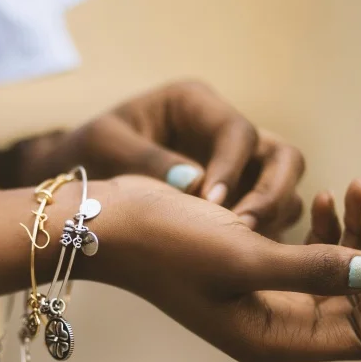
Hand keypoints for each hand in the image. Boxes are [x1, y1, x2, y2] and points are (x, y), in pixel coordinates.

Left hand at [21, 81, 304, 235]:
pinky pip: (264, 216)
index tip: (211, 203)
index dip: (232, 168)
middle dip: (271, 193)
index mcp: (194, 105)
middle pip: (281, 156)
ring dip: (270, 217)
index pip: (238, 132)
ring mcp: (233, 167)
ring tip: (238, 248)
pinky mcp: (232, 198)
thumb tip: (198, 185)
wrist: (78, 178)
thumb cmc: (86, 152)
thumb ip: (148, 160)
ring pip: (282, 189)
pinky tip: (235, 256)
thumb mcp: (105, 145)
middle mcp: (221, 133)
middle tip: (241, 229)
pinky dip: (259, 234)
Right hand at [87, 176, 360, 361]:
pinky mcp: (252, 264)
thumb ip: (313, 270)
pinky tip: (323, 199)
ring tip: (353, 190)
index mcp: (269, 337)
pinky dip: (325, 228)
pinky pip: (306, 254)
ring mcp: (261, 294)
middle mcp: (270, 322)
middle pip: (354, 300)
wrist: (115, 223)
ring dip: (354, 234)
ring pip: (335, 273)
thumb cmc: (167, 244)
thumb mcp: (242, 258)